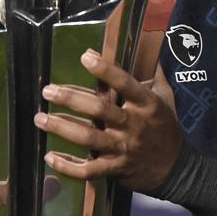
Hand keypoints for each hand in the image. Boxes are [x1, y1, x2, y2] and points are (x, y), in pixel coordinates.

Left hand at [35, 50, 183, 192]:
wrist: (176, 168)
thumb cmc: (167, 128)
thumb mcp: (166, 98)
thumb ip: (155, 74)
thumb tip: (150, 45)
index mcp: (146, 104)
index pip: (125, 83)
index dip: (106, 70)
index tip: (85, 56)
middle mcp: (134, 125)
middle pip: (100, 110)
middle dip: (71, 99)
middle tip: (48, 91)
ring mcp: (123, 148)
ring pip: (89, 139)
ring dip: (62, 128)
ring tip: (40, 119)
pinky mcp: (115, 169)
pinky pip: (88, 170)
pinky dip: (67, 166)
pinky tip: (50, 157)